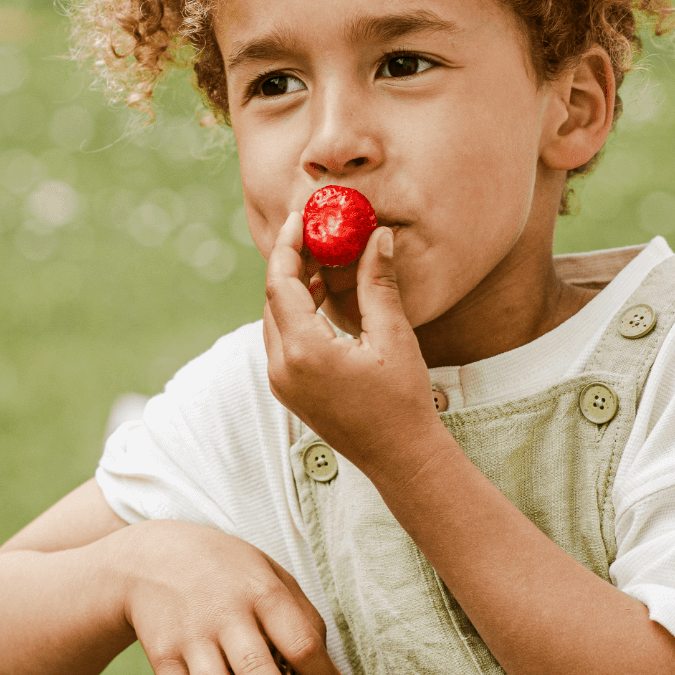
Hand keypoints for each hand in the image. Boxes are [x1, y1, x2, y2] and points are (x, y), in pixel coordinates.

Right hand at [115, 518, 342, 674]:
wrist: (153, 557)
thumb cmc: (228, 571)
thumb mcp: (268, 572)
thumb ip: (299, 615)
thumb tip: (326, 673)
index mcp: (260, 591)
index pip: (297, 637)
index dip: (319, 670)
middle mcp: (225, 616)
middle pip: (255, 669)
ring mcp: (191, 639)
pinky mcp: (164, 658)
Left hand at [262, 212, 444, 477]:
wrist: (400, 458)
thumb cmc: (402, 399)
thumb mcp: (392, 336)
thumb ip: (378, 282)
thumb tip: (377, 235)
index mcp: (304, 352)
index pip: (280, 284)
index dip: (287, 246)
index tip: (298, 216)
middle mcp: (282, 368)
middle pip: (272, 299)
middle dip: (289, 261)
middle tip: (311, 230)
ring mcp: (281, 383)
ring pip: (274, 319)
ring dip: (292, 286)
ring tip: (319, 256)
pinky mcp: (288, 391)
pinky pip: (281, 340)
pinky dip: (295, 312)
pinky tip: (320, 295)